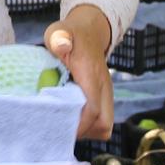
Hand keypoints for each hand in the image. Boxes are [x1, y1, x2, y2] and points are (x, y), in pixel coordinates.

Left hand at [47, 6, 114, 142]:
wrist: (89, 32)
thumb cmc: (70, 35)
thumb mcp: (59, 32)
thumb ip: (59, 37)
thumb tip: (62, 45)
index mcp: (92, 75)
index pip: (92, 109)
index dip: (78, 124)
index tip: (60, 128)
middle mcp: (103, 87)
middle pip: (104, 123)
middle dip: (84, 132)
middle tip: (62, 129)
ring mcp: (106, 94)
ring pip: (105, 125)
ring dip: (87, 131)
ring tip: (66, 126)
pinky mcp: (104, 98)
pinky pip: (103, 121)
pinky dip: (89, 126)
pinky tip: (72, 119)